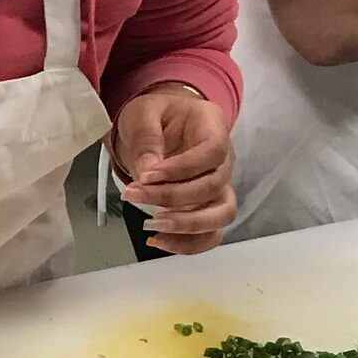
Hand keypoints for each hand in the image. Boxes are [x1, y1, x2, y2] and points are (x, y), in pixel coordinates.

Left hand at [115, 85, 235, 255]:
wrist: (160, 124)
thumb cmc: (155, 115)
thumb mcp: (143, 114)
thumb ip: (146, 138)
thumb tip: (148, 172)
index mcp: (213, 127)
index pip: (213, 152)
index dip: (183, 168)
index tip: (148, 175)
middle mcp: (224, 160)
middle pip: (213, 186)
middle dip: (172, 196)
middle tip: (134, 195)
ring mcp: (219, 186)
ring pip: (222, 215)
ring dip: (187, 226)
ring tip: (152, 227)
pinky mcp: (207, 207)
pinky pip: (211, 233)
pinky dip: (189, 243)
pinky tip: (158, 241)